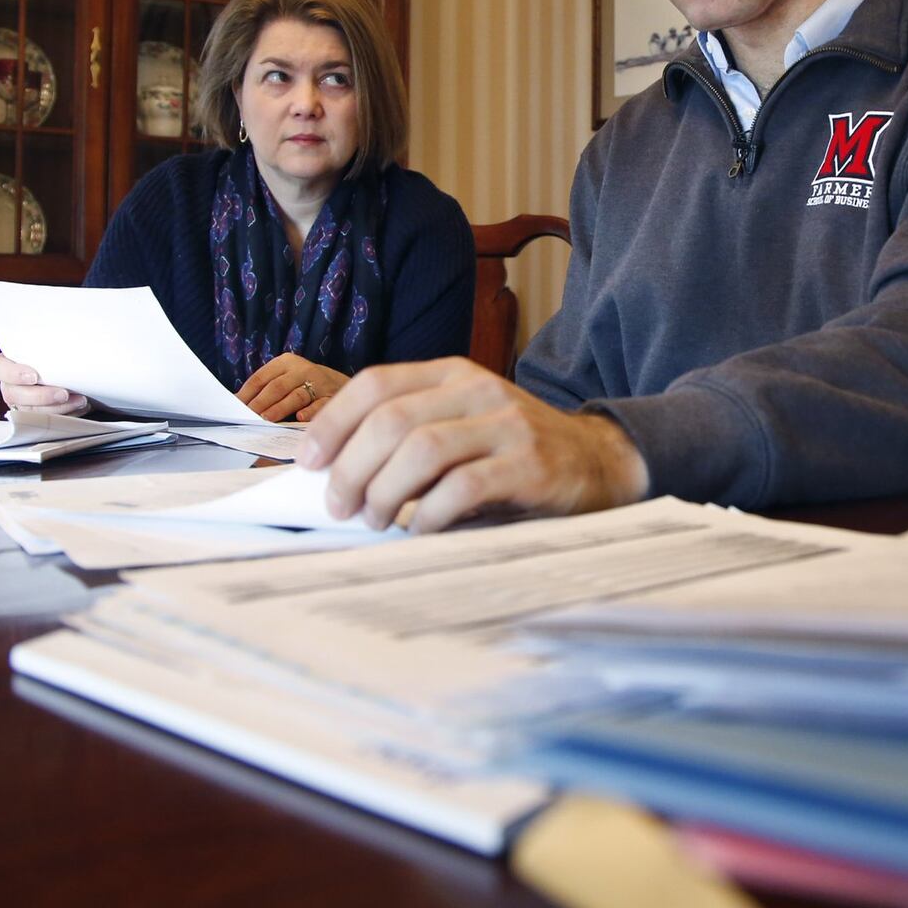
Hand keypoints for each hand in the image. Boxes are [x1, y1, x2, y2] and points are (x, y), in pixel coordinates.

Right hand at [0, 353, 88, 416]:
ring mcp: (21, 402)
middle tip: (64, 393)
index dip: (12, 374)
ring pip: (31, 411)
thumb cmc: (54, 354)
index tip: (33, 376)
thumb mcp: (47, 347)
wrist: (66, 369)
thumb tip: (67, 336)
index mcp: (7, 364)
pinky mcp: (35, 415)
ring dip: (57, 408)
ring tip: (80, 400)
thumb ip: (48, 347)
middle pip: (14, 394)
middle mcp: (10, 385)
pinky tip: (78, 407)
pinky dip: (63, 415)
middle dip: (41, 396)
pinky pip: (45, 420)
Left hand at [237, 354, 349, 422]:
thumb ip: (266, 390)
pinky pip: (320, 405)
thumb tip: (240, 407)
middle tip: (248, 417)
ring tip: (266, 419)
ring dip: (280, 408)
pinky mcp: (332, 397)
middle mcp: (302, 370)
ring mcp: (319, 383)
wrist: (344, 385)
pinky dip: (310, 412)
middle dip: (260, 403)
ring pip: (296, 396)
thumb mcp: (286, 379)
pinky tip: (300, 418)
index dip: (246, 393)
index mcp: (286, 362)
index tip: (235, 408)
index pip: (261, 377)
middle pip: (277, 386)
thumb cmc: (306, 385)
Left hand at [301, 357, 650, 533]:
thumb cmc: (514, 454)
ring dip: (385, 492)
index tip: (308, 463)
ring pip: (422, 450)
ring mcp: (507, 424)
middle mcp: (478, 389)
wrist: (599, 463)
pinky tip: (423, 532)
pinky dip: (431, 515)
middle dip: (352, 467)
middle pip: (391, 420)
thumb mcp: (463, 427)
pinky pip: (463, 487)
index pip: (376, 384)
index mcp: (452, 374)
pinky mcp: (530, 465)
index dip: (333, 423)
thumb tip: (334, 474)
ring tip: (376, 520)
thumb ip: (411, 436)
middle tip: (339, 505)